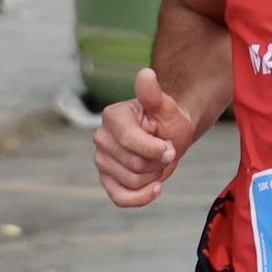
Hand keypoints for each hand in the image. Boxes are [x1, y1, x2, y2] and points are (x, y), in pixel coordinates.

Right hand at [94, 68, 192, 208]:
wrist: (168, 135)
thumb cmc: (168, 119)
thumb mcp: (166, 106)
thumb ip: (153, 94)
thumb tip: (146, 73)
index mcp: (112, 116)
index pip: (131, 141)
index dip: (156, 149)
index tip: (169, 146)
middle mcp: (101, 138)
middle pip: (133, 165)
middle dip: (157, 163)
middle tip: (164, 151)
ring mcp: (101, 160)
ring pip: (131, 182)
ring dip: (153, 176)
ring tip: (157, 162)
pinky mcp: (107, 179)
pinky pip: (120, 198)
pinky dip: (141, 197)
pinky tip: (155, 188)